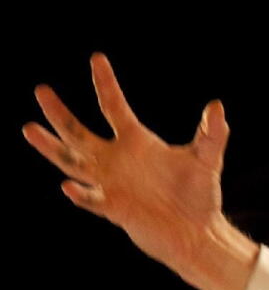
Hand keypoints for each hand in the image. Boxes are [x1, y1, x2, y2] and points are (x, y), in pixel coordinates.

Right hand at [22, 53, 255, 289]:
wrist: (196, 231)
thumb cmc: (198, 194)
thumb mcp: (207, 159)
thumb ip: (212, 134)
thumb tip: (217, 106)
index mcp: (134, 141)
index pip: (113, 106)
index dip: (105, 83)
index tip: (96, 58)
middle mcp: (115, 159)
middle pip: (78, 132)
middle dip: (58, 113)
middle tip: (41, 91)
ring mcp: (110, 183)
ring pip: (72, 162)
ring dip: (51, 148)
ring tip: (29, 129)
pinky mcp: (114, 208)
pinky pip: (91, 199)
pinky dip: (81, 194)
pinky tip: (68, 186)